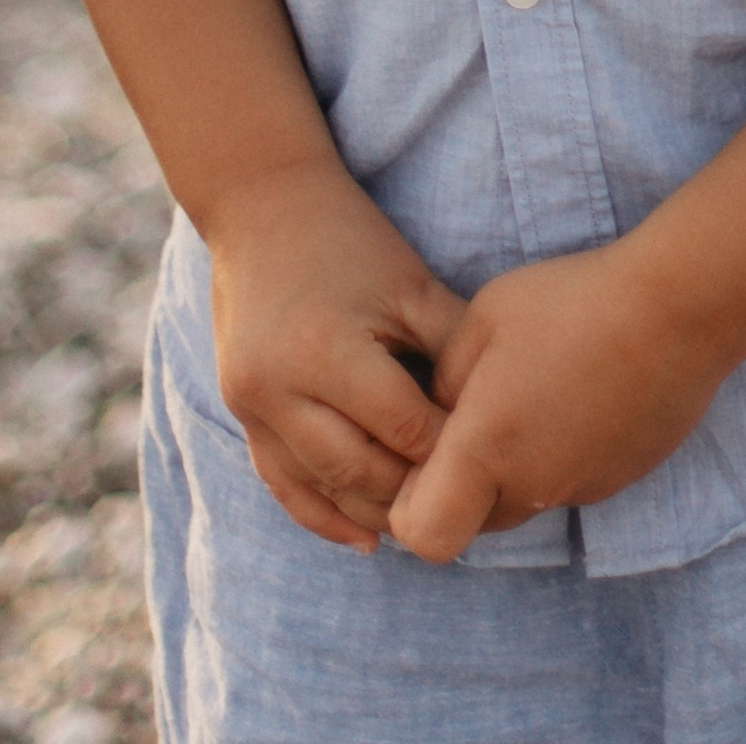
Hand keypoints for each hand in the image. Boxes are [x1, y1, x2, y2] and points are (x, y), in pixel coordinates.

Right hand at [204, 158, 468, 550]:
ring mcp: (251, 405)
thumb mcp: (409, 283)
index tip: (493, 459)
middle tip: (469, 506)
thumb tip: (506, 407)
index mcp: (326, 350)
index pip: (403, 428)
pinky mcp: (239, 412)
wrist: (261, 206)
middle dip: (417, 493)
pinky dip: (323, 516)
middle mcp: (279, 387)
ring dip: (374, 515)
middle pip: (361, 472)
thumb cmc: (350, 239)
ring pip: (322, 489)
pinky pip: (283, 485)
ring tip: (427, 525)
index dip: (451, 449)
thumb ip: (454, 346)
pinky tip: (365, 539)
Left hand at [387, 242, 728, 563]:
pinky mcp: (618, 480)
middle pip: (472, 521)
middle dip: (459, 480)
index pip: (423, 535)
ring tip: (535, 386)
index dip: (409, 504)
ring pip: (522, 501)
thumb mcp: (481, 319)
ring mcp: (580, 489)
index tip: (423, 447)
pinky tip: (577, 390)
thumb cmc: (570, 301)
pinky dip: (560, 452)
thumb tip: (439, 414)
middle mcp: (531, 487)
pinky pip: (567, 482)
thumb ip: (445, 379)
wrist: (676, 309)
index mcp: (485, 449)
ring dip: (512, 465)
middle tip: (475, 405)